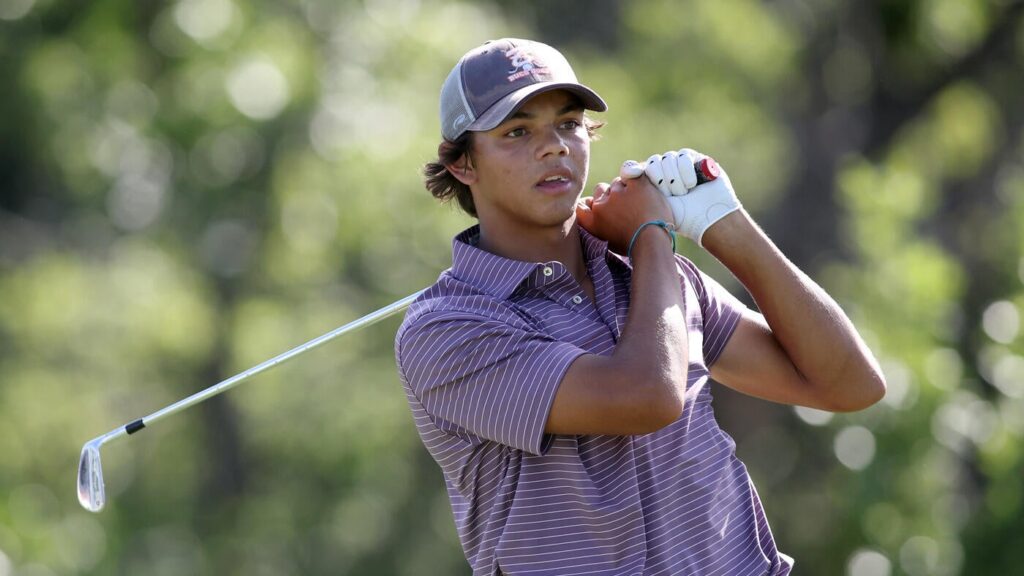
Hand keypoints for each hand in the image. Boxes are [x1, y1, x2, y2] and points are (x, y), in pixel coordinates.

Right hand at [576, 176, 672, 254]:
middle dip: (610, 196)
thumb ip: (599, 226)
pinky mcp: (635, 185)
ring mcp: (617, 193)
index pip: (580, 205)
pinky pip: (631, 173)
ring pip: (617, 183)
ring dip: (625, 189)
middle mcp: (600, 206)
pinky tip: (643, 188)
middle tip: (625, 206)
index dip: (589, 203)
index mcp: (592, 222)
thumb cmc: (635, 247)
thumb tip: (596, 212)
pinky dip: (637, 179)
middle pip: (600, 190)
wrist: (653, 242)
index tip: (599, 205)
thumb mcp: (609, 242)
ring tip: (639, 202)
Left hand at [620, 149, 740, 246]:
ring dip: (675, 180)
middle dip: (662, 181)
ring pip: (667, 159)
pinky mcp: (694, 159)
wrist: (708, 219)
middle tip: (671, 196)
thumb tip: (626, 170)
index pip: (637, 167)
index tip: (638, 179)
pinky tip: (693, 185)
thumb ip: (637, 190)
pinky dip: (686, 171)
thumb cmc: (681, 217)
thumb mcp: (654, 206)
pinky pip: (683, 156)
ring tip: (684, 193)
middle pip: (653, 163)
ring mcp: (679, 164)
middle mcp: (664, 170)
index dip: (639, 173)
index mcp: (650, 182)